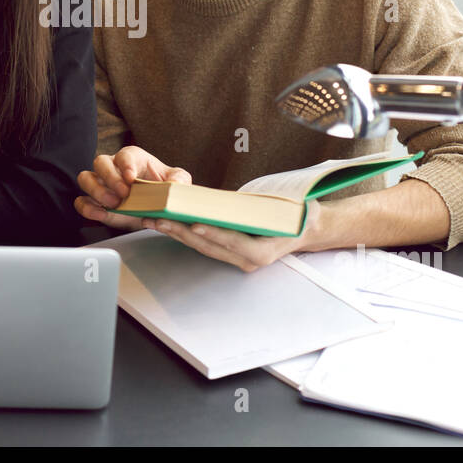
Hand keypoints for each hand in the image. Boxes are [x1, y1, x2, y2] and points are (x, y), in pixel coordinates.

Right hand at [74, 146, 191, 230]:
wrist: (156, 207)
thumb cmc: (163, 187)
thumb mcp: (178, 181)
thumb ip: (179, 180)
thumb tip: (174, 185)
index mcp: (133, 159)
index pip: (124, 155)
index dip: (125, 164)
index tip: (131, 177)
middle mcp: (113, 168)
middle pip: (100, 162)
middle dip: (110, 177)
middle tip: (123, 193)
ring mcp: (101, 185)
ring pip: (86, 178)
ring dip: (97, 190)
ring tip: (113, 203)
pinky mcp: (95, 202)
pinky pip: (82, 201)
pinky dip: (87, 207)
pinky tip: (99, 214)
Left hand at [146, 199, 327, 272]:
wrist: (309, 229)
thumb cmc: (300, 216)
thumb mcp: (291, 210)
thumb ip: (268, 210)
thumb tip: (241, 201)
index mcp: (262, 252)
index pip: (233, 242)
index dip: (212, 233)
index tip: (192, 224)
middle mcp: (248, 261)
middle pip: (210, 246)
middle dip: (181, 232)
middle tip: (158, 219)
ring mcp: (238, 260)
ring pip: (203, 246)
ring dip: (176, 233)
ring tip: (154, 220)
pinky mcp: (230, 253)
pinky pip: (205, 243)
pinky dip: (186, 233)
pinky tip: (169, 222)